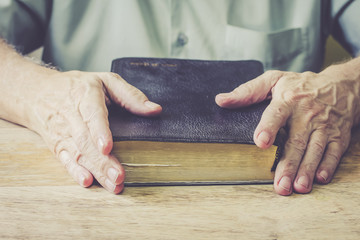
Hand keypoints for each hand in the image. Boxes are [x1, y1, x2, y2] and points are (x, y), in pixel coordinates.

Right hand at [27, 70, 161, 193]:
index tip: (107, 147)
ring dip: (95, 170)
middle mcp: (71, 116)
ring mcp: (62, 132)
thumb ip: (130, 95)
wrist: (37, 93)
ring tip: (112, 184)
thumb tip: (155, 109)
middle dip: (102, 161)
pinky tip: (86, 181)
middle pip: (86, 141)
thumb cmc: (78, 86)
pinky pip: (65, 160)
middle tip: (118, 176)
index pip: (92, 115)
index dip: (99, 131)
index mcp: (85, 96)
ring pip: (78, 154)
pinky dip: (74, 172)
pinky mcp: (57, 145)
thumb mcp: (105, 81)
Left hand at [215, 61, 359, 194]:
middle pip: (296, 141)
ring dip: (306, 169)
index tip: (261, 142)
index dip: (269, 127)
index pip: (277, 113)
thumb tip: (221, 100)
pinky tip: (319, 178)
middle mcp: (307, 114)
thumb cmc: (301, 85)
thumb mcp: (274, 80)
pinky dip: (328, 165)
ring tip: (297, 186)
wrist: (342, 85)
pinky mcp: (339, 135)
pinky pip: (334, 152)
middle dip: (288, 164)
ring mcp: (325, 126)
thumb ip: (248, 91)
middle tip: (280, 184)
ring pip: (314, 149)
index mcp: (288, 99)